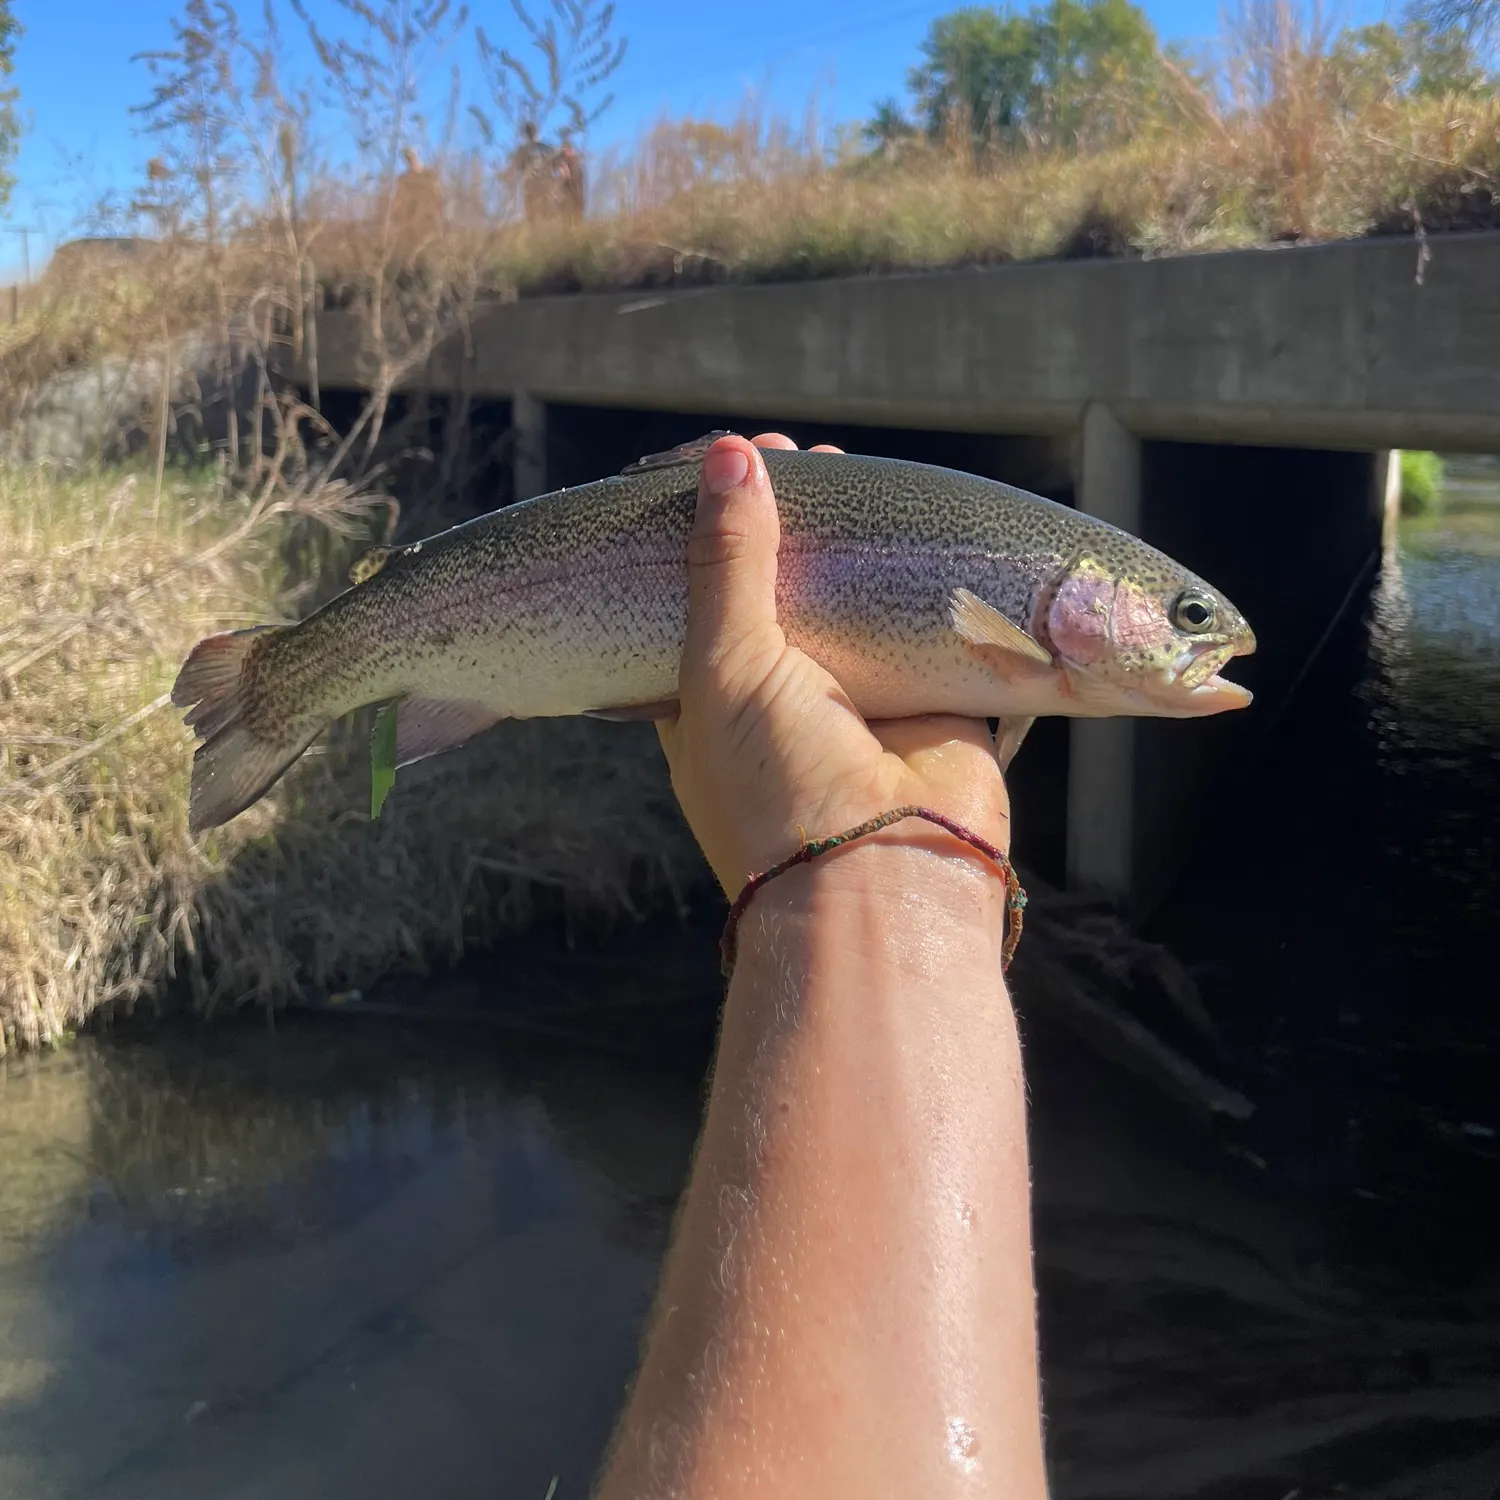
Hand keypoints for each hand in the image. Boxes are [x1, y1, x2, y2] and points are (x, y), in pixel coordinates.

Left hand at [656, 432, 1011, 900]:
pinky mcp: (934, 701)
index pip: (707, 598)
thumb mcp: (723, 666)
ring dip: (861, 544)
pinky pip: (933, 626)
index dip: (718, 535)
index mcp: (713, 703)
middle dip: (796, 527)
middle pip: (788, 591)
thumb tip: (729, 457)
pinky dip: (932, 582)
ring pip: (860, 603)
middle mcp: (786, 700)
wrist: (881, 882)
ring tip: (861, 476)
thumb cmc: (775, 786)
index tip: (731, 472)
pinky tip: (924, 523)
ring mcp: (863, 702)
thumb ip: (727, 563)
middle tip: (805, 463)